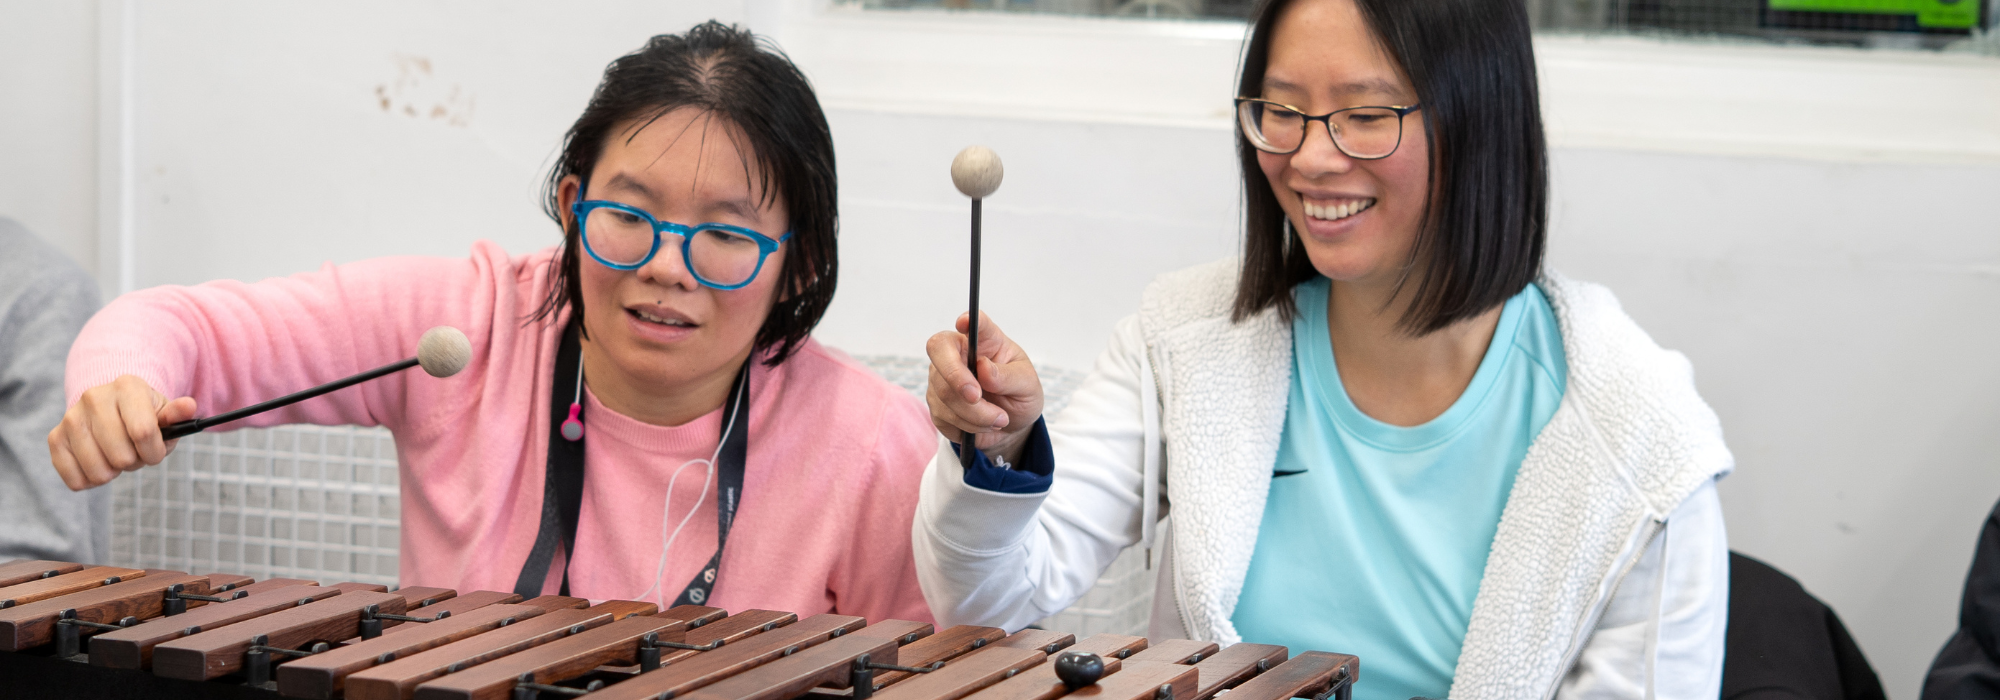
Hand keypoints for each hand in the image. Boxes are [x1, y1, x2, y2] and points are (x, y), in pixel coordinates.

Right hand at [48, 375, 196, 490]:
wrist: (110, 408)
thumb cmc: (144, 416)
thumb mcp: (164, 414)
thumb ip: (177, 414)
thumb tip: (188, 406)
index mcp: (127, 386)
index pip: (142, 432)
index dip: (154, 452)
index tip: (156, 451)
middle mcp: (94, 397)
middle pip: (121, 456)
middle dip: (134, 462)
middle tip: (134, 451)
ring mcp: (71, 417)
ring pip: (98, 472)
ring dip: (113, 472)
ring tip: (116, 454)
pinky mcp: (55, 438)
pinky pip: (75, 480)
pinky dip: (91, 481)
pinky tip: (98, 463)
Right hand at [927, 312, 1042, 464]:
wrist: (1011, 426)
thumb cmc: (1020, 395)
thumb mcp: (1027, 386)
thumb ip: (1008, 377)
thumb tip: (984, 368)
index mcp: (985, 340)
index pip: (974, 323)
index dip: (968, 321)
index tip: (965, 321)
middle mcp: (959, 353)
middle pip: (939, 351)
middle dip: (957, 377)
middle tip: (977, 397)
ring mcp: (942, 378)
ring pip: (944, 392)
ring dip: (975, 414)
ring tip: (999, 419)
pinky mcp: (937, 404)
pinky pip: (943, 416)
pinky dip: (968, 426)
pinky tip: (984, 425)